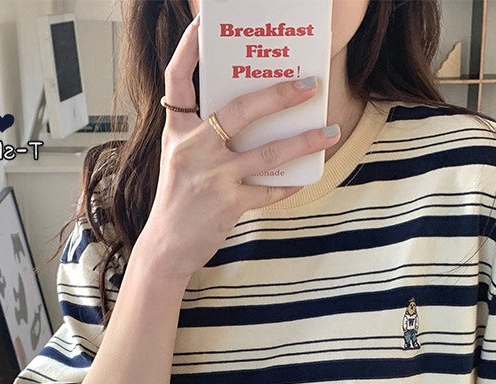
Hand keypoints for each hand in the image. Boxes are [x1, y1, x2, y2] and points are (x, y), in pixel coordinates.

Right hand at [139, 13, 340, 281]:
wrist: (165, 247)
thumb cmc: (178, 201)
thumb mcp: (180, 159)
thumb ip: (204, 136)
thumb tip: (251, 118)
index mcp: (177, 131)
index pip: (177, 80)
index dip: (188, 49)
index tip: (204, 25)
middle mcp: (192, 148)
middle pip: (238, 110)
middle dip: (278, 95)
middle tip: (309, 84)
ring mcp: (211, 176)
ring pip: (266, 152)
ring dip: (303, 141)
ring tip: (330, 132)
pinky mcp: (227, 203)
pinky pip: (268, 190)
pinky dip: (288, 184)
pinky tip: (305, 177)